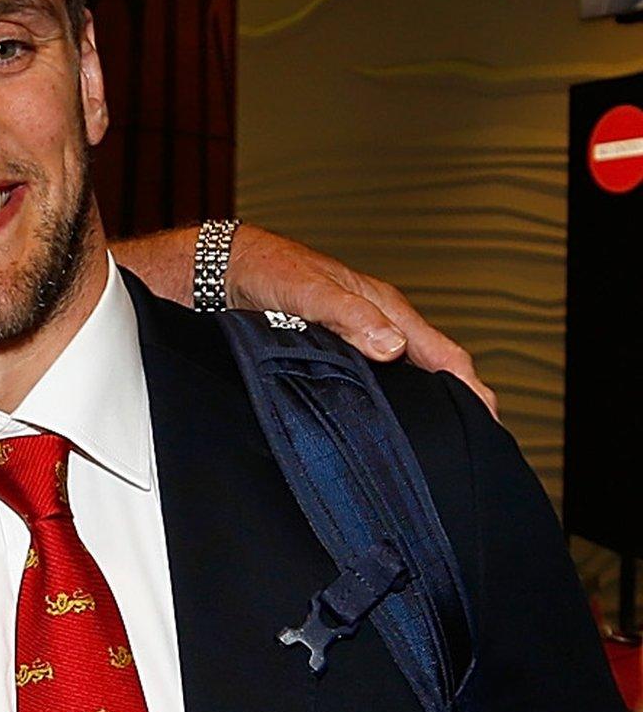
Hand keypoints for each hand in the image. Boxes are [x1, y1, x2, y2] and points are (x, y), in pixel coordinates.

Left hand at [225, 225, 496, 415]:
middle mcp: (375, 323)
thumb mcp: (308, 290)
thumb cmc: (267, 268)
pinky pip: (369, 380)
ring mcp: (355, 338)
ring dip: (419, 403)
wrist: (223, 268)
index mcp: (383, 306)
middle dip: (454, 401)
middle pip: (429, 368)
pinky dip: (384, 401)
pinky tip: (381, 424)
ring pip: (400, 376)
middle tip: (471, 443)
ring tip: (434, 441)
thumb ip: (349, 315)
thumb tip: (393, 346)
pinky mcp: (330, 351)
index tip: (489, 420)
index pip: (442, 352)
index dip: (469, 386)